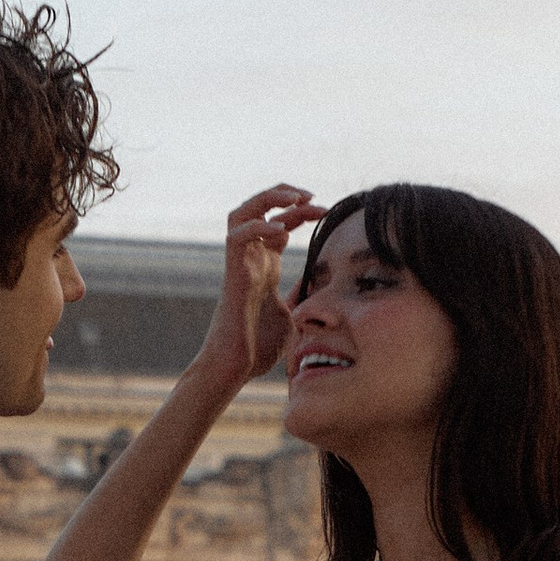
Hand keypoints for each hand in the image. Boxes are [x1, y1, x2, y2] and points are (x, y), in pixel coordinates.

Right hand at [198, 184, 325, 399]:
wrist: (238, 366)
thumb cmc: (259, 347)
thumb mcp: (292, 315)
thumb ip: (301, 295)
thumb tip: (317, 283)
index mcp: (266, 266)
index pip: (281, 224)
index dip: (302, 212)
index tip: (327, 210)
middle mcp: (251, 258)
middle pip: (259, 210)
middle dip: (284, 194)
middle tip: (310, 195)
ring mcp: (240, 263)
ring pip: (241, 213)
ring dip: (266, 199)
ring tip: (292, 197)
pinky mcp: (232, 273)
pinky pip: (237, 237)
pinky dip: (255, 225)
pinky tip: (279, 227)